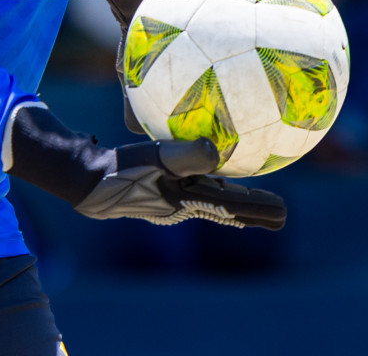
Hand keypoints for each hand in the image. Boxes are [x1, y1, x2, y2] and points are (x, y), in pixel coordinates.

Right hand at [5, 103, 286, 230]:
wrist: (83, 179)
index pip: (229, 210)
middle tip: (281, 213)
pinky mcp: (157, 187)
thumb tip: (217, 151)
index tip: (283, 215)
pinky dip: (208, 180)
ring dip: (233, 197)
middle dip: (252, 209)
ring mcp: (168, 199)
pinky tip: (210, 166)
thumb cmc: (117, 170)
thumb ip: (184, 156)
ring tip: (255, 197)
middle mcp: (181, 206)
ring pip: (209, 198)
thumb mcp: (151, 161)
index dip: (257, 211)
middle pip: (225, 208)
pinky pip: (191, 184)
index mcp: (184, 205)